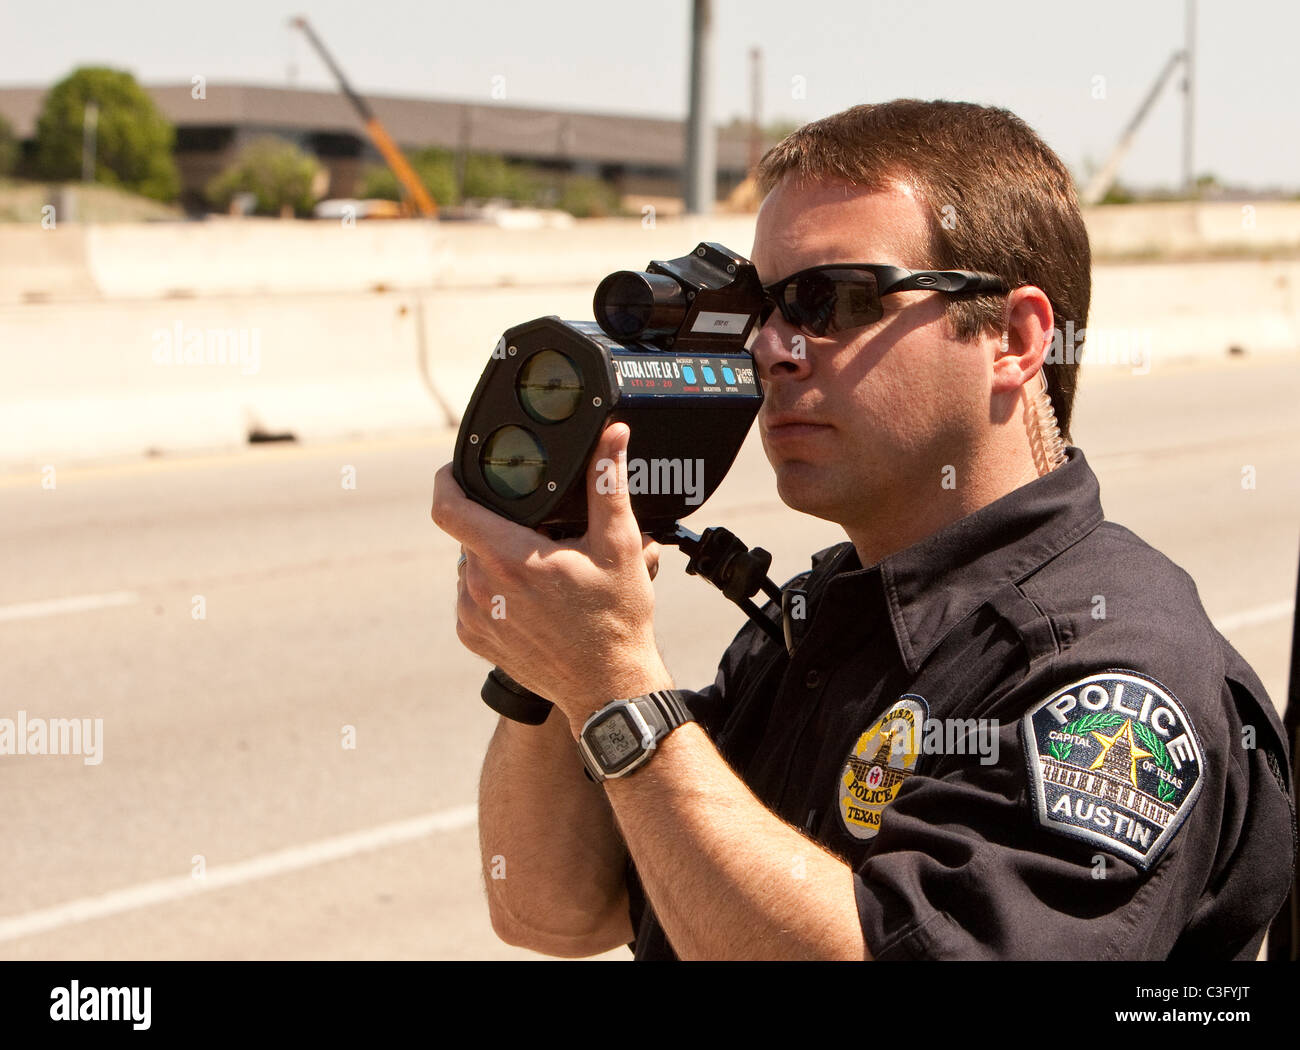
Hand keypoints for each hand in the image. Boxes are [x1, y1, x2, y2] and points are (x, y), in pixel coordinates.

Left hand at [432, 423, 672, 730]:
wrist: (608, 687)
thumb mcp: (619, 546)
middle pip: (469, 532)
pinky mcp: (473, 637)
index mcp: (508, 556)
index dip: (448, 479)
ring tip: (540, 569)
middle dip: (498, 523)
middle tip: (539, 531)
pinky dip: (493, 590)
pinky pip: (471, 597)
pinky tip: (530, 600)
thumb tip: (612, 434)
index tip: (459, 468)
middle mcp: (479, 585)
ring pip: (469, 564)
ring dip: (495, 557)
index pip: (447, 505)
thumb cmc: (615, 619)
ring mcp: (472, 614)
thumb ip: (607, 483)